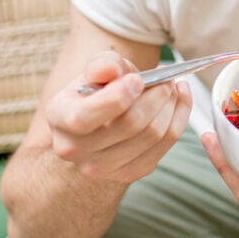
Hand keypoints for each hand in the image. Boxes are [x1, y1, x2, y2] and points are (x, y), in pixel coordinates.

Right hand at [46, 51, 191, 184]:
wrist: (101, 118)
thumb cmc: (99, 88)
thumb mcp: (97, 68)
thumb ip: (103, 64)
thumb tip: (110, 70)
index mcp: (59, 118)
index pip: (85, 117)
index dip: (117, 97)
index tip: (138, 80)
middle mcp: (75, 150)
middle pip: (130, 125)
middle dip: (156, 95)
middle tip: (167, 79)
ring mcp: (102, 167)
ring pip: (153, 135)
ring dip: (171, 106)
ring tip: (173, 87)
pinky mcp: (129, 173)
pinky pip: (165, 146)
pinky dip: (178, 119)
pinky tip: (177, 101)